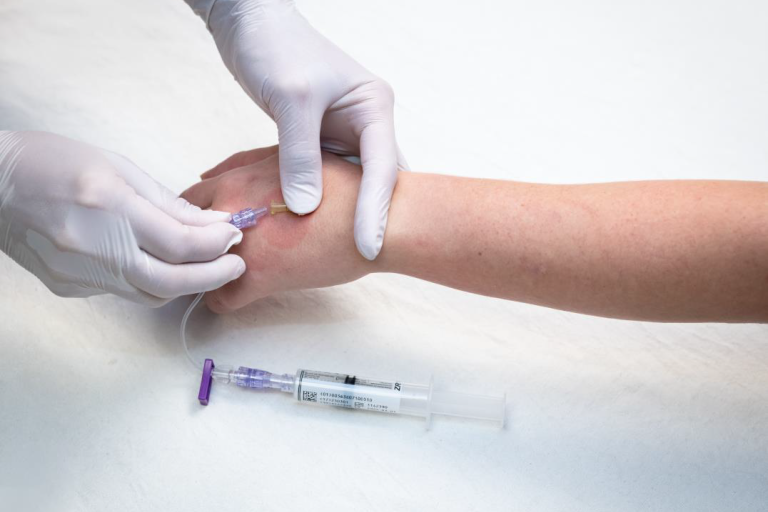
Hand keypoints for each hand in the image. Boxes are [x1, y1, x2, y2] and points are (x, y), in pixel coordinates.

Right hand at [0, 131, 245, 305]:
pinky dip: (151, 280)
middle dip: (213, 276)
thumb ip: (167, 203)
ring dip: (186, 283)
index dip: (216, 245)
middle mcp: (96, 248)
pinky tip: (161, 264)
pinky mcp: (70, 288)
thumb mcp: (117, 168)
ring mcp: (80, 274)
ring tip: (206, 265)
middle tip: (236, 265)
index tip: (234, 237)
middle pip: (171, 282)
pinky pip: (124, 291)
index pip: (180, 244)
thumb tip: (211, 224)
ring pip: (150, 293)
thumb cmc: (53, 164)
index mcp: (110, 207)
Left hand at [181, 146, 374, 312]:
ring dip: (205, 273)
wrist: (378, 222)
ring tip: (223, 275)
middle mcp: (230, 210)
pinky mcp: (259, 278)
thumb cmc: (342, 189)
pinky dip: (227, 301)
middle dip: (189, 247)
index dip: (189, 219)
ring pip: (195, 269)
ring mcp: (241, 245)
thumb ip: (244, 165)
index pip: (184, 202)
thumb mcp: (288, 161)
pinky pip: (220, 301)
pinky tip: (242, 294)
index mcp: (236, 181)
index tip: (199, 231)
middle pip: (181, 236)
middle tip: (206, 255)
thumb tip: (210, 174)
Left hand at [204, 0, 406, 259]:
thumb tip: (307, 208)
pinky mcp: (318, 141)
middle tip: (366, 259)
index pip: (382, 168)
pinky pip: (324, 179)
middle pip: (376, 181)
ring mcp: (342, 134)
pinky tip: (307, 226)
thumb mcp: (292, 99)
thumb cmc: (276, 47)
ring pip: (350, 184)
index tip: (368, 249)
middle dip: (371, 218)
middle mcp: (365, 123)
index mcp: (373, 108)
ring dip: (344, 214)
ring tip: (341, 254)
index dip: (376, 210)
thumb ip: (300, 154)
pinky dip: (316, 201)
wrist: (248, 22)